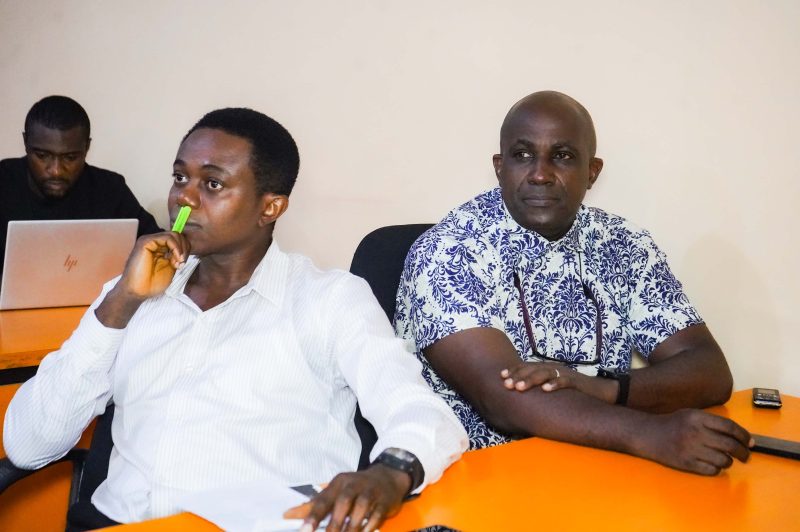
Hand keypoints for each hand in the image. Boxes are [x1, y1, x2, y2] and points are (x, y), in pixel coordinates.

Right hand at [95, 232, 189, 328]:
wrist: (137, 292)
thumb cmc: (151, 283)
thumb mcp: (170, 268)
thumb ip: (176, 257)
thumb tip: (185, 250)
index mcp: (160, 248)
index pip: (178, 240)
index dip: (185, 250)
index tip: (183, 264)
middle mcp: (155, 242)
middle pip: (177, 236)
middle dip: (185, 249)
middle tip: (182, 263)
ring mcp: (150, 241)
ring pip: (174, 235)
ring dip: (181, 248)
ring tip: (179, 262)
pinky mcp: (146, 242)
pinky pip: (167, 238)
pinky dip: (176, 247)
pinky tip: (175, 258)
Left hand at [284, 465, 409, 531]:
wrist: (387, 476)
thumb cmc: (355, 487)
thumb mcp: (335, 491)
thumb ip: (313, 505)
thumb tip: (288, 515)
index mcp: (338, 483)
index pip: (323, 500)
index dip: (313, 516)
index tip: (305, 531)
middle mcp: (354, 484)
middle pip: (343, 502)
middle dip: (335, 523)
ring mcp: (371, 491)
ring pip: (361, 507)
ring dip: (352, 526)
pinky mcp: (384, 500)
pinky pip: (377, 514)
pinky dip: (370, 525)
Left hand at [500, 362, 616, 402]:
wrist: (599, 391)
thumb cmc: (572, 391)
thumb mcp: (553, 386)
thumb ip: (539, 388)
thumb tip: (520, 396)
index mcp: (547, 368)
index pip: (527, 367)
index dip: (514, 370)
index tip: (501, 377)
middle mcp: (554, 368)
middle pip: (532, 369)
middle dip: (518, 376)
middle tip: (506, 384)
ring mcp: (564, 374)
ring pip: (545, 373)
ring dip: (531, 380)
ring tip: (519, 387)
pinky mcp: (576, 382)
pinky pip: (564, 382)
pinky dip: (554, 384)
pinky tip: (545, 390)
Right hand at [635, 409, 752, 474]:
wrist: (649, 435)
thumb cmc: (673, 424)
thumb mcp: (692, 415)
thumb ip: (713, 422)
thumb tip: (740, 436)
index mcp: (698, 418)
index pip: (730, 427)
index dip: (744, 436)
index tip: (750, 442)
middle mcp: (696, 433)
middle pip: (730, 445)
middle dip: (743, 452)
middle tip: (746, 456)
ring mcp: (691, 449)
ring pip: (724, 460)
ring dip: (728, 461)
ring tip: (724, 459)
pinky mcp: (687, 464)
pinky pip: (712, 470)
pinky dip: (717, 469)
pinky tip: (712, 464)